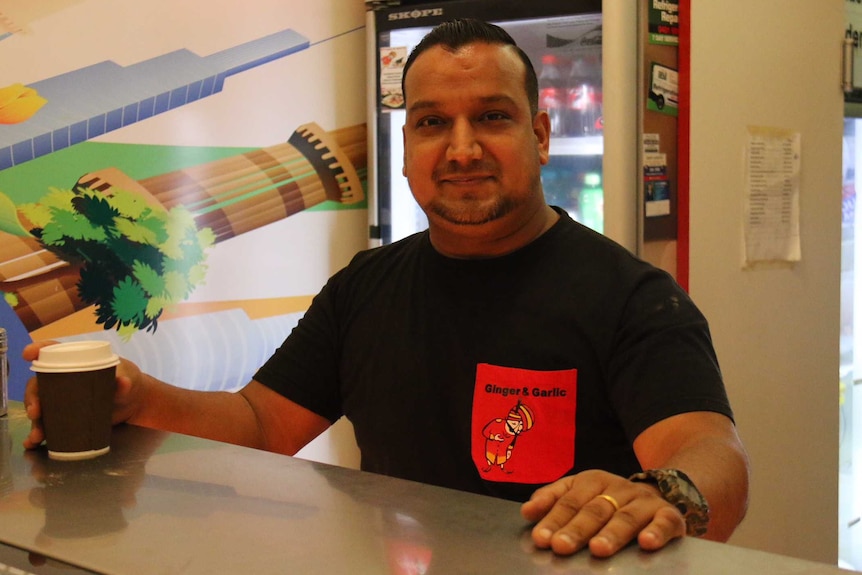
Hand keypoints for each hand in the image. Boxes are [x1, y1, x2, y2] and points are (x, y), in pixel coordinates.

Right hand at [22, 341, 141, 449]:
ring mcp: (63, 400)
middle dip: (32, 398)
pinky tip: (33, 443)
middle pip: (40, 385)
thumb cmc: (128, 382)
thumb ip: (125, 383)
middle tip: (35, 412)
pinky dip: (38, 434)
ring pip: (41, 408)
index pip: (53, 351)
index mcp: (76, 363)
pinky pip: (48, 425)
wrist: (134, 404)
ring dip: (35, 422)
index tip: (27, 354)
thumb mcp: (128, 380)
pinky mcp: (66, 418)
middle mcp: (63, 380)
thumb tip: (123, 382)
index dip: (38, 349)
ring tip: (37, 435)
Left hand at [520, 469, 685, 556]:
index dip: (554, 519)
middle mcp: (619, 488)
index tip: (541, 538)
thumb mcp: (580, 492)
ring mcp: (644, 501)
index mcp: (593, 480)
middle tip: (561, 546)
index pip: (570, 501)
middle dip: (576, 529)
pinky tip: (647, 543)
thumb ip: (553, 500)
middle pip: (595, 510)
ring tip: (597, 549)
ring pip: (626, 517)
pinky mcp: (669, 515)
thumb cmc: (608, 500)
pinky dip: (657, 532)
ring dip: (612, 533)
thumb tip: (527, 512)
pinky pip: (664, 522)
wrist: (657, 494)